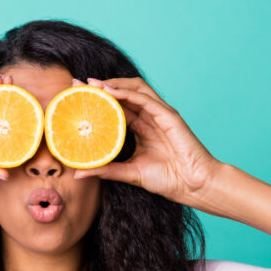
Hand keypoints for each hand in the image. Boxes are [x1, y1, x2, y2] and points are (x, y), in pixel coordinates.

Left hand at [72, 76, 223, 206]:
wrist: (193, 186)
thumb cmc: (168, 179)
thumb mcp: (129, 173)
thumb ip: (105, 170)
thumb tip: (78, 173)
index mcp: (142, 127)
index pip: (117, 106)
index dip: (98, 100)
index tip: (76, 97)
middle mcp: (150, 117)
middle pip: (123, 93)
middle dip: (101, 87)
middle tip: (78, 85)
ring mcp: (160, 114)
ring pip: (135, 89)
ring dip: (113, 84)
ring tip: (92, 85)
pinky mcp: (169, 115)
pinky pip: (145, 98)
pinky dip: (126, 92)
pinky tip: (110, 92)